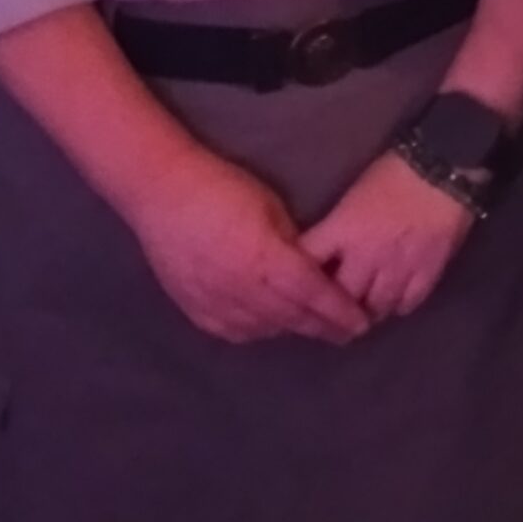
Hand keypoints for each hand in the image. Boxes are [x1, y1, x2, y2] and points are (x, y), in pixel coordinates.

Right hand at [126, 148, 369, 344]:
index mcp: (266, 260)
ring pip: (266, 328)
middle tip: (348, 333)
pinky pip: (235, 332)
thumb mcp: (271, 207)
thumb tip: (312, 268)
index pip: (314, 295)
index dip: (340, 312)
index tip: (361, 322)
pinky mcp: (196, 311)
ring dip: (293, 329)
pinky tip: (271, 324)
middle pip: (294, 318)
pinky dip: (259, 330)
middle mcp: (243, 290)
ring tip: (315, 328)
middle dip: (324, 327)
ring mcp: (216, 304)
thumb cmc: (222, 188)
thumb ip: (294, 243)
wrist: (161, 195)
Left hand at [300, 152, 476, 322]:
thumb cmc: (395, 171)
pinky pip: (408, 303)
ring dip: (369, 310)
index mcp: (343, 230)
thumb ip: (340, 226)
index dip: (299, 276)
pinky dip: (399, 305)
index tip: (299, 284)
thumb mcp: (355, 195)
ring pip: (376, 307)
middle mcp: (366, 256)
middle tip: (337, 309)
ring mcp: (398, 268)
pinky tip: (397, 300)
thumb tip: (330, 249)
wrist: (444, 166)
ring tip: (367, 310)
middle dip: (337, 306)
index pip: (308, 262)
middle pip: (342, 298)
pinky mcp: (427, 272)